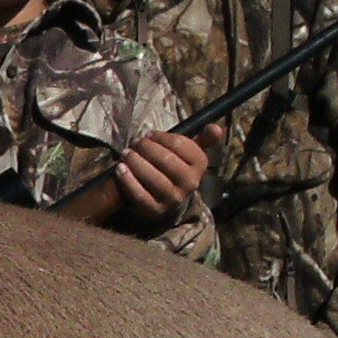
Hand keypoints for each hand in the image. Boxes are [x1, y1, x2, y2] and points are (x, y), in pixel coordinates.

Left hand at [93, 123, 221, 234]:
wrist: (166, 196)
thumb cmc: (175, 165)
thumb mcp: (190, 152)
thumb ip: (204, 138)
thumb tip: (217, 127)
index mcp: (200, 165)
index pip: (180, 145)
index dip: (161, 137)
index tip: (149, 134)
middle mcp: (191, 183)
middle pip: (166, 160)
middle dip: (147, 148)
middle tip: (135, 143)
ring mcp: (174, 198)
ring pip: (154, 177)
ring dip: (136, 162)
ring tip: (126, 153)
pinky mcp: (156, 210)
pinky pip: (140, 195)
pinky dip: (128, 181)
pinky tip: (120, 169)